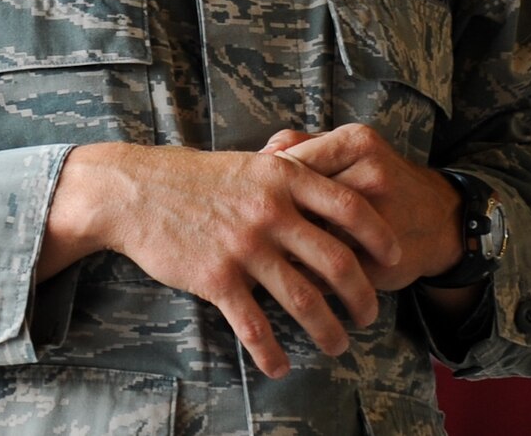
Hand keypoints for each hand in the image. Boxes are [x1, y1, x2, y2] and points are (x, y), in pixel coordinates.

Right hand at [36, 142, 402, 378]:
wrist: (136, 191)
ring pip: (303, 299)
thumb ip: (291, 176)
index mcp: (284, 178)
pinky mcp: (216, 278)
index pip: (349, 206)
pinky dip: (271, 352)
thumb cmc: (196, 177)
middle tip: (370, 314)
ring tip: (338, 347)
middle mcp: (271, 211)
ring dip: (327, 331)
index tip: (394, 256)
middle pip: (336, 261)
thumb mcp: (251, 163)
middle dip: (362, 295)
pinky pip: (254, 325)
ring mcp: (244, 246)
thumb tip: (332, 190)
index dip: (379, 234)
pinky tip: (280, 367)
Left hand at [258, 124, 463, 291]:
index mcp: (357, 143)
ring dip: (283, 249)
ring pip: (308, 238)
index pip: (291, 161)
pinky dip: (304, 275)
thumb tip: (259, 157)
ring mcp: (377, 220)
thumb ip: (305, 144)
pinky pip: (323, 272)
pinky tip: (296, 273)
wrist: (441, 221)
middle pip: (297, 200)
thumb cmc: (381, 183)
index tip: (254, 198)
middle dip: (271, 220)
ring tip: (270, 252)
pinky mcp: (378, 261)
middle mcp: (370, 175)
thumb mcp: (351, 151)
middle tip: (255, 230)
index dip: (265, 185)